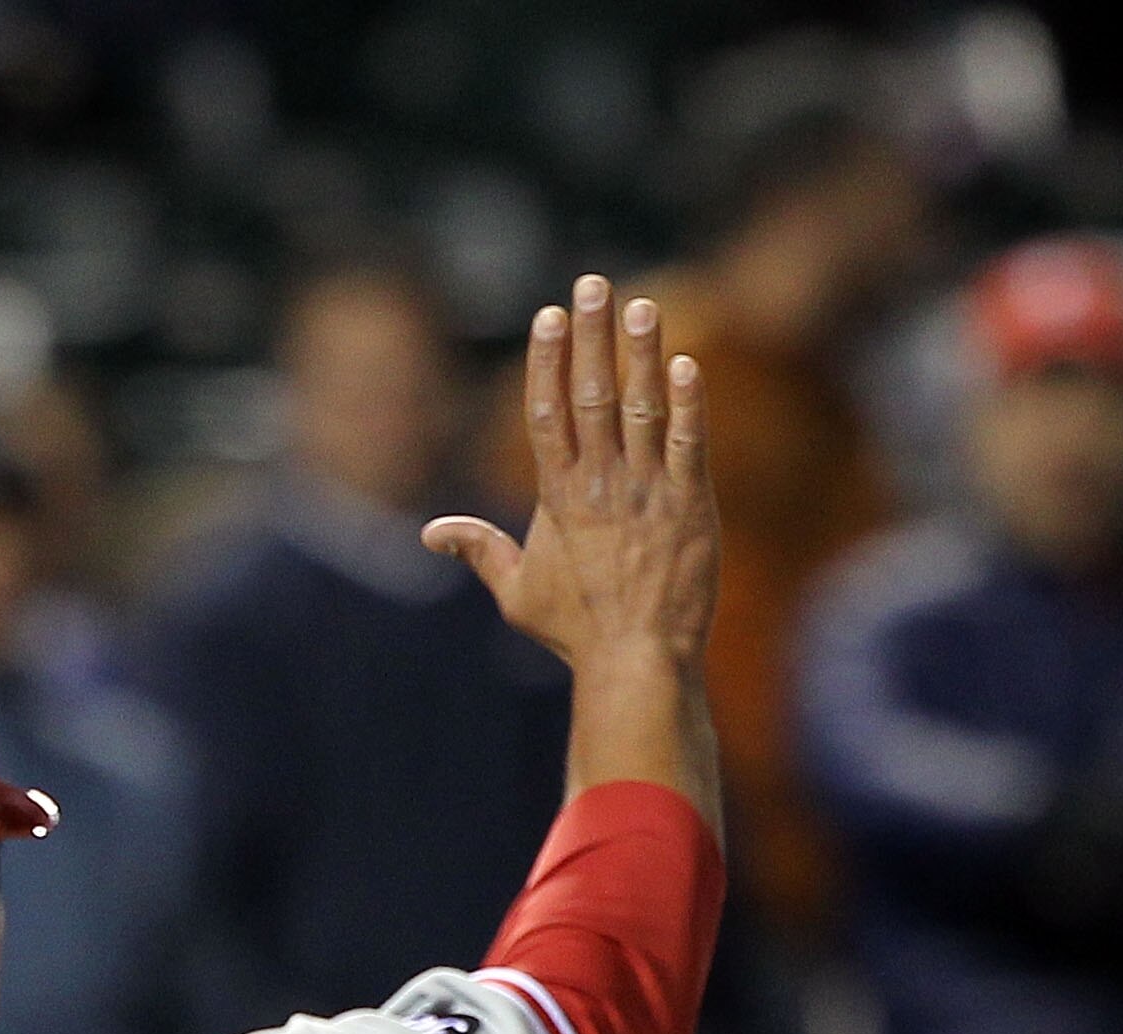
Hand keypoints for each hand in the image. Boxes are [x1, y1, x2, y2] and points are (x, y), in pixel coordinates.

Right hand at [424, 277, 718, 676]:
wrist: (638, 662)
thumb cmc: (579, 632)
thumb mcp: (517, 594)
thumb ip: (481, 551)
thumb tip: (432, 533)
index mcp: (557, 497)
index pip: (546, 412)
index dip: (547, 359)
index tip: (551, 315)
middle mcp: (599, 485)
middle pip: (590, 394)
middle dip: (591, 335)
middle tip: (594, 283)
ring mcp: (646, 492)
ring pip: (641, 408)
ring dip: (640, 354)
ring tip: (642, 305)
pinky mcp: (690, 505)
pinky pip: (691, 444)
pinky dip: (689, 404)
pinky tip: (688, 363)